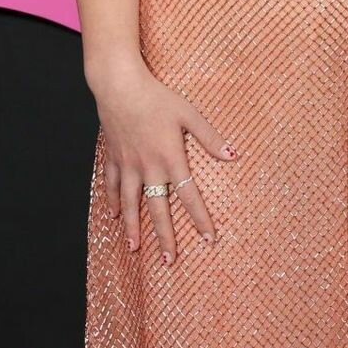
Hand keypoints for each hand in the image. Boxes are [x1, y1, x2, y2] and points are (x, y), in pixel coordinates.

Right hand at [92, 62, 236, 264]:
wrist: (119, 87)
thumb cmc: (157, 98)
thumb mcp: (189, 114)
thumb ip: (210, 137)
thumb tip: (234, 155)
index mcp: (170, 159)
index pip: (189, 196)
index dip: (200, 219)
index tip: (209, 239)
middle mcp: (148, 168)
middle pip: (158, 209)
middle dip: (165, 236)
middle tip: (169, 261)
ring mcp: (128, 166)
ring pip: (131, 204)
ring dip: (133, 228)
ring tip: (135, 248)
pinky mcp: (113, 159)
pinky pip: (112, 186)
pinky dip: (114, 202)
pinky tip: (114, 217)